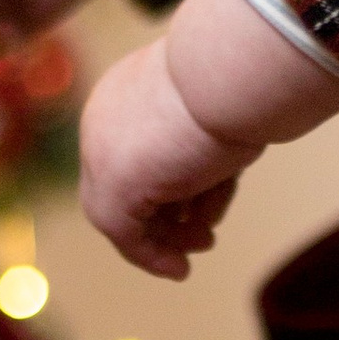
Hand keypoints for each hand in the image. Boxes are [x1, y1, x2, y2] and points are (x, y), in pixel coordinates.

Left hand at [79, 37, 254, 278]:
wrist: (230, 70)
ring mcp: (102, 155)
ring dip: (167, 235)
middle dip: (166, 216)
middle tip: (203, 236)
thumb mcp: (216, 114)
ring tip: (204, 243)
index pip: (137, 153)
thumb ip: (200, 144)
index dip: (168, 187)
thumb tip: (210, 179)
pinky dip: (150, 256)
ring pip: (127, 211)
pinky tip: (178, 269)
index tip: (198, 210)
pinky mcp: (113, 186)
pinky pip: (124, 234)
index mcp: (124, 94)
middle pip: (129, 184)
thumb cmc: (236, 81)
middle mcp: (104, 121)